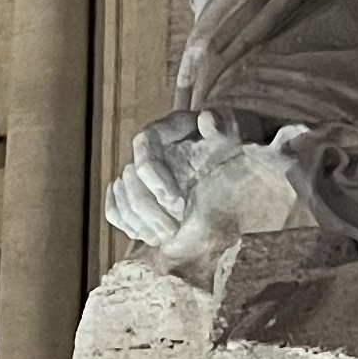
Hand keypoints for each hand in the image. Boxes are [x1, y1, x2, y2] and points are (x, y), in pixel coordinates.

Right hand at [106, 111, 327, 279]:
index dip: (155, 176)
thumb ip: (225, 125)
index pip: (145, 145)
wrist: (240, 152)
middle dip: (147, 207)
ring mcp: (142, 172)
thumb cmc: (238, 137)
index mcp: (168, 128)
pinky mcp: (141, 191)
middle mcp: (149, 149)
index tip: (177, 202)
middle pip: (130, 176)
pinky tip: (146, 235)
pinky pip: (117, 206)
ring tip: (161, 238)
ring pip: (121, 193)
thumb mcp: (237, 127)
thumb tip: (207, 120)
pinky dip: (126, 221)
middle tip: (171, 230)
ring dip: (137, 219)